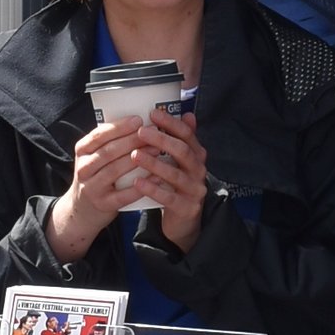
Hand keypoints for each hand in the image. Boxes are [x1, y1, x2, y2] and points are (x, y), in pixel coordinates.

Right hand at [45, 113, 182, 262]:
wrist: (83, 208)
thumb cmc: (96, 175)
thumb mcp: (95, 156)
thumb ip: (110, 141)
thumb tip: (139, 122)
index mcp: (82, 150)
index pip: (100, 135)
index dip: (120, 127)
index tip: (139, 120)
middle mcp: (83, 168)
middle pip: (109, 151)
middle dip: (132, 141)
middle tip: (153, 133)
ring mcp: (91, 188)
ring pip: (115, 170)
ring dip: (138, 159)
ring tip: (156, 150)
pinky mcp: (103, 204)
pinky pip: (124, 194)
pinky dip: (141, 186)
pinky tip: (156, 177)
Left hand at [130, 103, 212, 251]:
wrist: (184, 220)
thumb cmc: (177, 185)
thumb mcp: (181, 162)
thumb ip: (182, 140)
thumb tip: (188, 114)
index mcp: (197, 155)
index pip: (187, 135)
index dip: (171, 123)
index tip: (152, 114)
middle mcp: (199, 170)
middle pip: (183, 151)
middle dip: (162, 140)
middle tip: (142, 132)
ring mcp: (195, 190)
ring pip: (176, 174)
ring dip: (154, 163)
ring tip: (135, 155)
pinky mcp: (187, 208)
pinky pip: (170, 198)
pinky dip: (153, 189)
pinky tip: (138, 182)